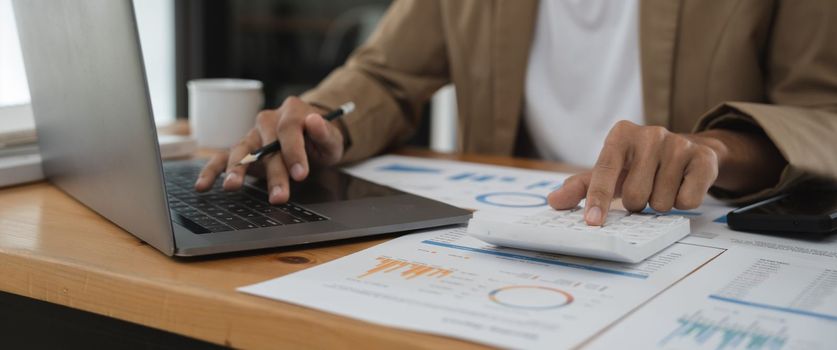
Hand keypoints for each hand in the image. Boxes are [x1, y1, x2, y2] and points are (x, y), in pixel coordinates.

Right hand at [194, 96, 345, 203]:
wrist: (311, 138)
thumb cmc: (320, 140)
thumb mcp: (333, 138)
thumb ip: (325, 132)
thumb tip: (314, 120)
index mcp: (292, 111)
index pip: (289, 128)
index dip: (294, 151)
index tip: (300, 174)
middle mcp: (268, 120)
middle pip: (267, 144)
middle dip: (273, 172)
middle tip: (279, 196)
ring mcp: (253, 135)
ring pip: (241, 150)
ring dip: (236, 169)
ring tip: (232, 186)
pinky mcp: (243, 149)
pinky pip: (222, 158)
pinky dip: (211, 171)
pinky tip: (202, 186)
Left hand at [548, 121, 721, 225]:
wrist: (690, 151)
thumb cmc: (641, 164)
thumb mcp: (610, 171)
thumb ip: (580, 186)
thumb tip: (553, 202)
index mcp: (621, 135)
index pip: (604, 171)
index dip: (598, 198)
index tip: (592, 221)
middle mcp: (650, 134)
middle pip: (635, 195)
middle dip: (638, 203)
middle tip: (644, 189)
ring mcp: (678, 144)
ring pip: (661, 201)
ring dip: (660, 203)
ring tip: (663, 185)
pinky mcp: (703, 159)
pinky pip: (686, 201)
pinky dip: (682, 203)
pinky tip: (681, 186)